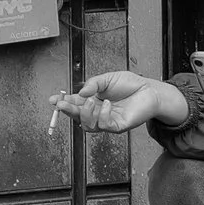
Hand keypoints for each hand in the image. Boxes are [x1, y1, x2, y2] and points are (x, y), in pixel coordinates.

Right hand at [54, 72, 183, 134]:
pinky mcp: (118, 126)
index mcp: (92, 100)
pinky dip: (102, 115)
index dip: (62, 102)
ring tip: (90, 102)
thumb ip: (93, 83)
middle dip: (68, 110)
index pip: (74, 103)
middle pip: (77, 116)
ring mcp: (107, 120)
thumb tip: (81, 92)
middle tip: (61, 105)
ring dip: (85, 114)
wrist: (150, 90)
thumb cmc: (130, 85)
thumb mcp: (108, 79)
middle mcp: (97, 112)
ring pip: (88, 125)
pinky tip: (106, 105)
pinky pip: (104, 126)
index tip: (53, 99)